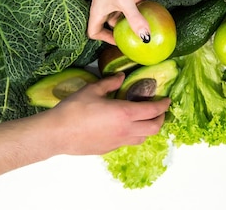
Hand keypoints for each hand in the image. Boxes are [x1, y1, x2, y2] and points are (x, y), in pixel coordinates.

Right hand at [47, 73, 170, 154]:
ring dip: (149, 129)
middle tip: (160, 110)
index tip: (167, 100)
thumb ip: (109, 83)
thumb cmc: (74, 110)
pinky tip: (126, 127)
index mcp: (124, 113)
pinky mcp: (109, 149)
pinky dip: (135, 135)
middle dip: (161, 119)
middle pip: (154, 128)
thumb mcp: (92, 90)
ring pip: (143, 138)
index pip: (152, 110)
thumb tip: (120, 77)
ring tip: (146, 119)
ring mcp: (118, 142)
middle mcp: (126, 130)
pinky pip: (129, 142)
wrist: (58, 133)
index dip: (163, 105)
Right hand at [86, 0, 148, 44]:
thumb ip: (135, 20)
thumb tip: (145, 38)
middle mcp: (104, 6)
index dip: (105, 39)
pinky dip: (139, 5)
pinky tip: (150, 6)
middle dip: (123, 29)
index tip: (120, 41)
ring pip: (122, 13)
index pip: (94, 32)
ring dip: (133, 17)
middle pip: (110, 24)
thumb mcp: (125, 2)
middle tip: (137, 34)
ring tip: (147, 22)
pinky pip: (130, 2)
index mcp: (98, 12)